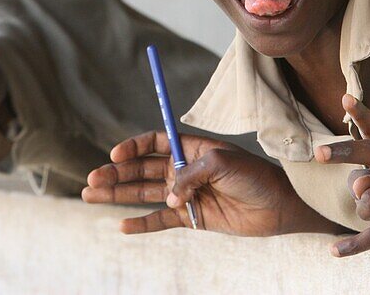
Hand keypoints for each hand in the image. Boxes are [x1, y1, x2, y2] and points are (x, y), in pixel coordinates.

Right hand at [82, 131, 332, 235]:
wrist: (279, 206)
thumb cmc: (254, 176)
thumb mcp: (223, 164)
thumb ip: (191, 175)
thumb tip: (169, 196)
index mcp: (191, 148)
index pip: (154, 142)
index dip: (133, 147)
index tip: (116, 154)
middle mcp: (184, 169)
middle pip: (141, 169)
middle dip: (116, 173)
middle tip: (91, 178)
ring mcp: (185, 194)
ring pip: (144, 194)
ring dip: (118, 194)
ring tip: (90, 195)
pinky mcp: (192, 217)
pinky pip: (160, 220)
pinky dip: (142, 224)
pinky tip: (122, 226)